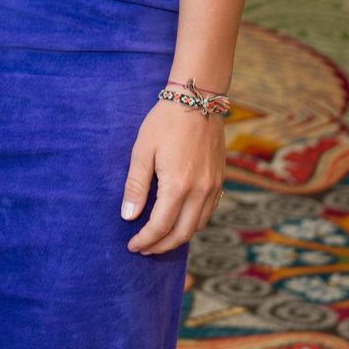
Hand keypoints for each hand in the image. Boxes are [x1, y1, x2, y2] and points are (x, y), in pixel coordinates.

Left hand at [121, 102, 223, 253]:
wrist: (197, 99)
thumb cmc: (165, 122)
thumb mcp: (142, 149)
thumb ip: (136, 185)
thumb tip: (129, 217)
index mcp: (178, 185)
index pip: (161, 226)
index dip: (145, 240)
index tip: (132, 246)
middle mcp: (200, 191)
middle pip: (181, 234)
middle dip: (161, 246)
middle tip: (144, 249)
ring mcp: (214, 186)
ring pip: (197, 226)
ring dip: (178, 237)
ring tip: (159, 238)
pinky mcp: (220, 180)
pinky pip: (208, 212)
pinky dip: (193, 223)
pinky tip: (179, 220)